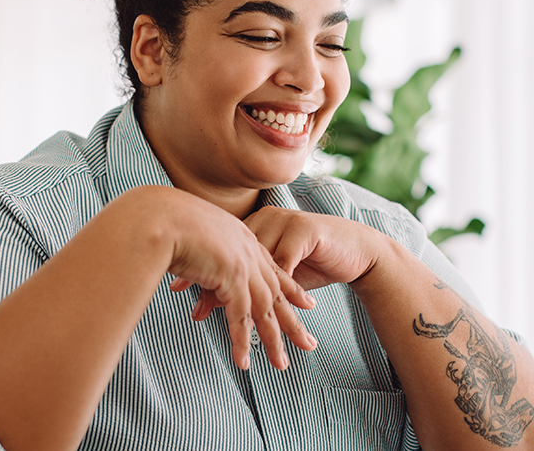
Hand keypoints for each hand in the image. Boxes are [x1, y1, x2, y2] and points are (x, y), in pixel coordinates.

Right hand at [126, 187, 317, 369]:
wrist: (161, 216)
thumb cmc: (166, 221)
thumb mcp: (192, 234)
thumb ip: (201, 249)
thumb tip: (194, 261)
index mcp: (243, 239)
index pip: (273, 268)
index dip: (290, 288)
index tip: (306, 303)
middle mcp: (249, 252)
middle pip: (277, 293)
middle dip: (293, 321)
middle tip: (308, 343)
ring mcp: (242, 266)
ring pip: (264, 310)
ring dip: (273, 340)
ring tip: (281, 365)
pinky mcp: (231, 279)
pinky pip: (240, 317)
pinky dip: (242, 342)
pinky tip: (244, 362)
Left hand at [176, 207, 390, 322]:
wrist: (356, 250)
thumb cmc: (314, 261)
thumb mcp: (276, 272)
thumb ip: (247, 280)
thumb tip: (210, 299)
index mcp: (255, 225)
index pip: (222, 248)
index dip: (200, 269)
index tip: (177, 288)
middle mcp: (267, 220)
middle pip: (234, 253)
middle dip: (213, 282)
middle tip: (192, 306)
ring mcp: (286, 223)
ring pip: (256, 261)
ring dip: (240, 290)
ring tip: (222, 312)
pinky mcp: (305, 232)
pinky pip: (283, 263)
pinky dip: (271, 287)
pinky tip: (260, 304)